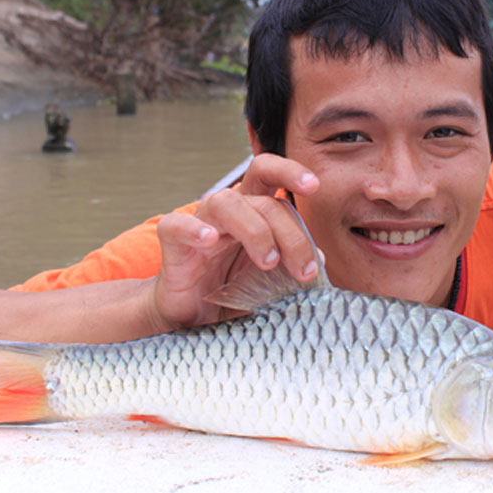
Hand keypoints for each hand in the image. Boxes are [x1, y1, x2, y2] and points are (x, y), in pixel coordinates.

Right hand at [146, 153, 319, 330]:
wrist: (192, 319)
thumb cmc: (232, 293)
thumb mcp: (271, 281)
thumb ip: (292, 266)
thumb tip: (319, 257)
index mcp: (253, 211)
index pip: (270, 175)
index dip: (290, 173)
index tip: (314, 186)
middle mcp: (229, 212)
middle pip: (259, 194)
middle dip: (289, 229)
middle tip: (304, 267)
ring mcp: (200, 225)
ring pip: (225, 202)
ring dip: (254, 230)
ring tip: (268, 262)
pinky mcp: (173, 246)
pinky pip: (175, 225)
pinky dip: (193, 229)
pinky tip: (209, 241)